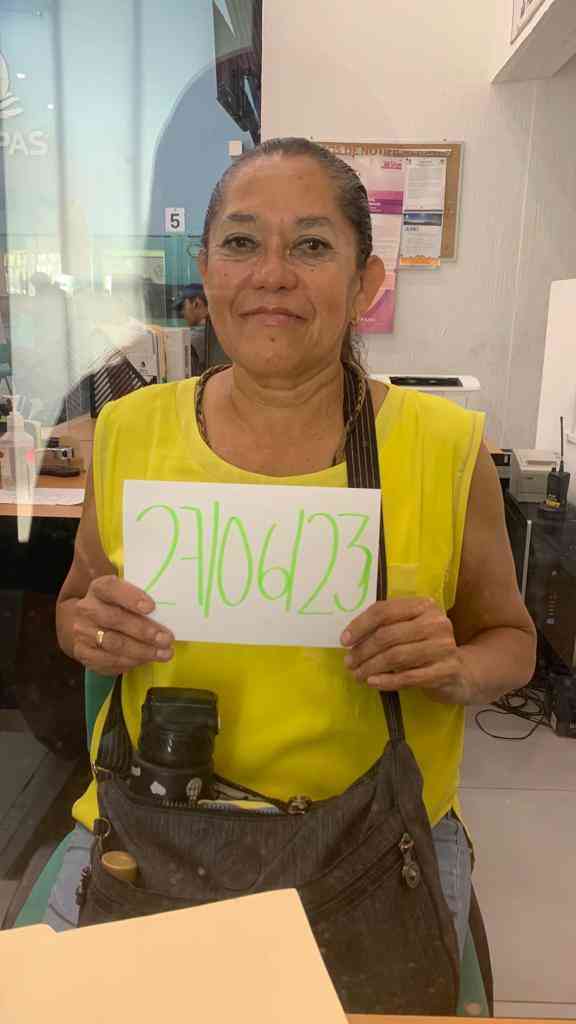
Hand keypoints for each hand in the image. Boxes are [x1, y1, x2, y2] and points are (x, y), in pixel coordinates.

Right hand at [71, 576, 173, 676]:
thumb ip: (142, 597)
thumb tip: (167, 609)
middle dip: (143, 631)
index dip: (130, 597)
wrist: (89, 623)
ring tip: (163, 653)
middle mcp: (87, 609)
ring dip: (142, 651)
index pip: (111, 589)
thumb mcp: (127, 595)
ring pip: (113, 644)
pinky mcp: (83, 653)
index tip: (151, 607)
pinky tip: (146, 660)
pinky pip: (108, 661)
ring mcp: (83, 632)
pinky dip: (130, 663)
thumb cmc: (117, 606)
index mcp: (99, 589)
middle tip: (166, 639)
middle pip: (114, 619)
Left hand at [341, 597, 468, 703]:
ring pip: (396, 657)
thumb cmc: (425, 648)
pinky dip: (387, 680)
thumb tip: (350, 639)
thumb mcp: (409, 630)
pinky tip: (373, 682)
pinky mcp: (447, 670)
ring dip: (370, 667)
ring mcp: (444, 646)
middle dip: (363, 650)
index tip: (344, 641)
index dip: (360, 626)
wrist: (460, 672)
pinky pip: (409, 677)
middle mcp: (436, 622)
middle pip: (388, 635)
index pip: (384, 611)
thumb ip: (386, 627)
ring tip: (357, 675)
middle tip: (349, 663)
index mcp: (423, 606)